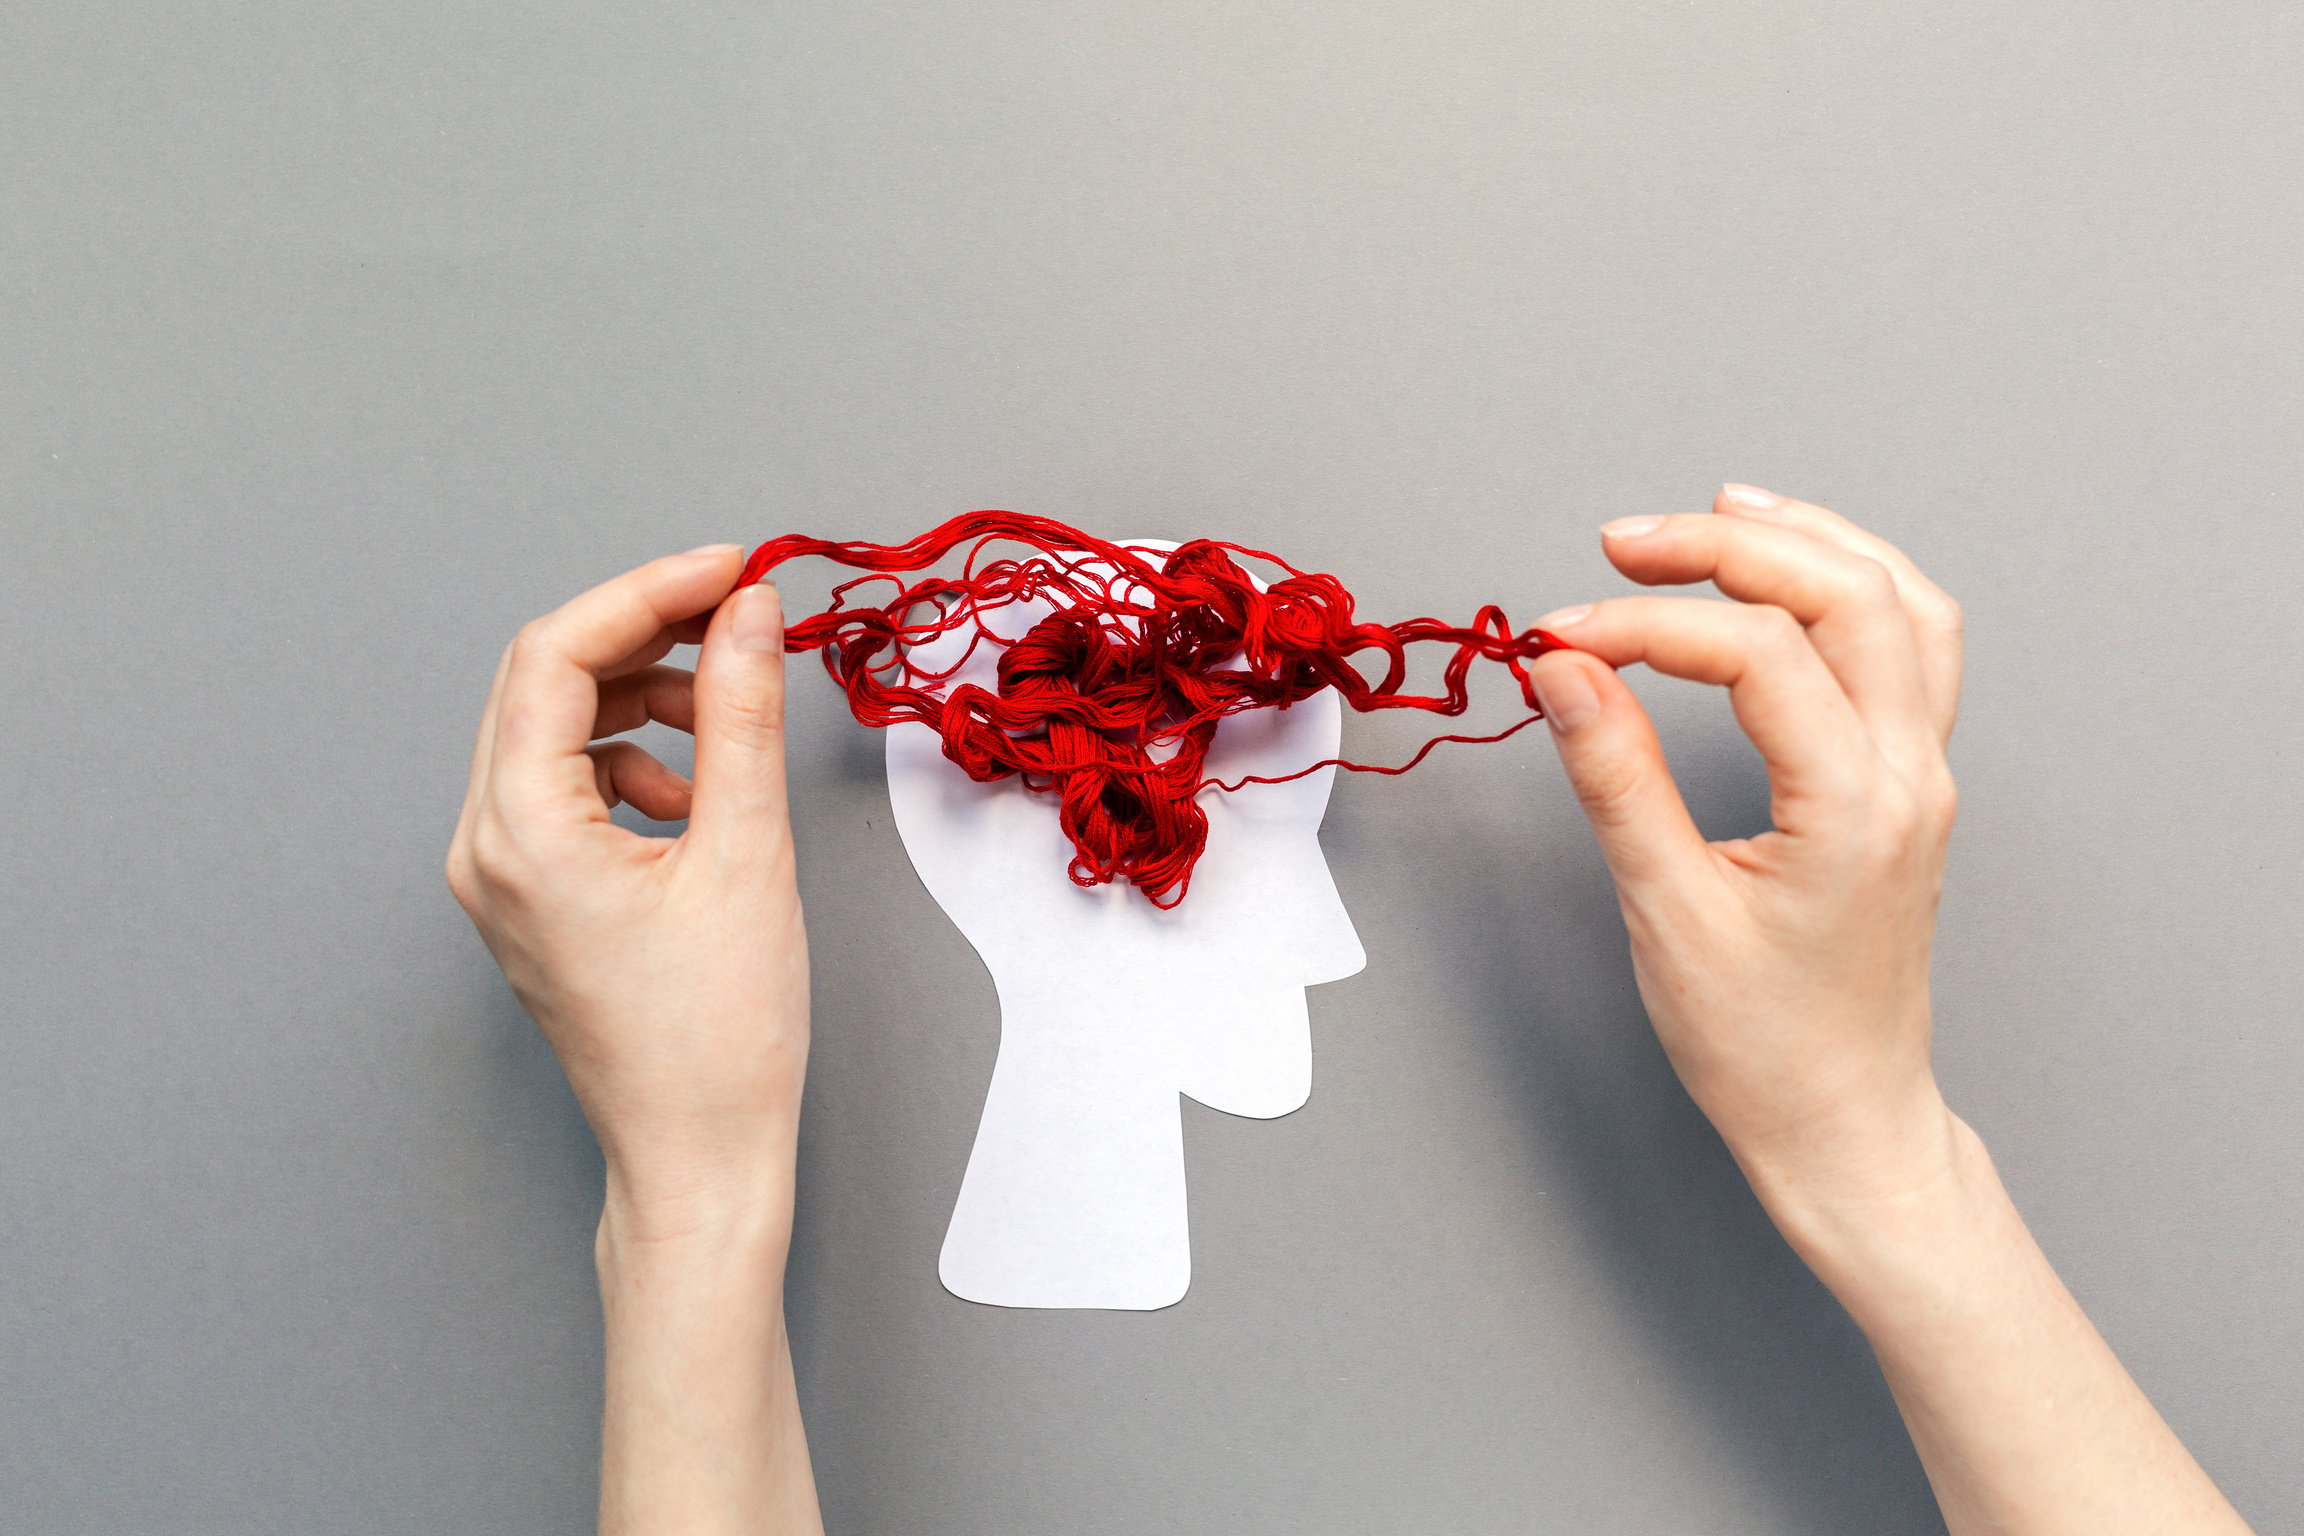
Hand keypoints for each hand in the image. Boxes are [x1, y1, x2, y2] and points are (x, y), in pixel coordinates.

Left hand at [448, 546, 823, 1534]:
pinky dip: (631, 761)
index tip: (732, 570)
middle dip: (644, 635)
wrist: (699, 1160)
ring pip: (551, 731)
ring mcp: (499, 877)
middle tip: (738, 615)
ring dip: (640, 696)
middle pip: (541, 683)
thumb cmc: (720, 1039)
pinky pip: (564, 787)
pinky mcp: (531, 899)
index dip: (646, 592)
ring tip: (726, 714)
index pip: (554, 657)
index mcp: (520, 834)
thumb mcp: (747, 855)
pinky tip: (696, 795)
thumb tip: (747, 615)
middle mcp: (485, 848)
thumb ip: (742, 717)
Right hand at [1527, 487, 2249, 1535]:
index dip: (1650, 624)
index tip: (1562, 636)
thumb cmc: (1764, 1046)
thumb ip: (1616, 777)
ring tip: (1717, 515)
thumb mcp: (1668, 913)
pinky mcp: (1907, 781)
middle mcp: (1906, 775)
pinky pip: (1912, 645)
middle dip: (1726, 547)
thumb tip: (1566, 670)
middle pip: (1845, 593)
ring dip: (1809, 541)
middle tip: (1622, 544)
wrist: (1843, 1121)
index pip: (1756, 653)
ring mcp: (1920, 773)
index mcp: (1853, 809)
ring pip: (1899, 602)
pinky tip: (1791, 574)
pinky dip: (1851, 586)